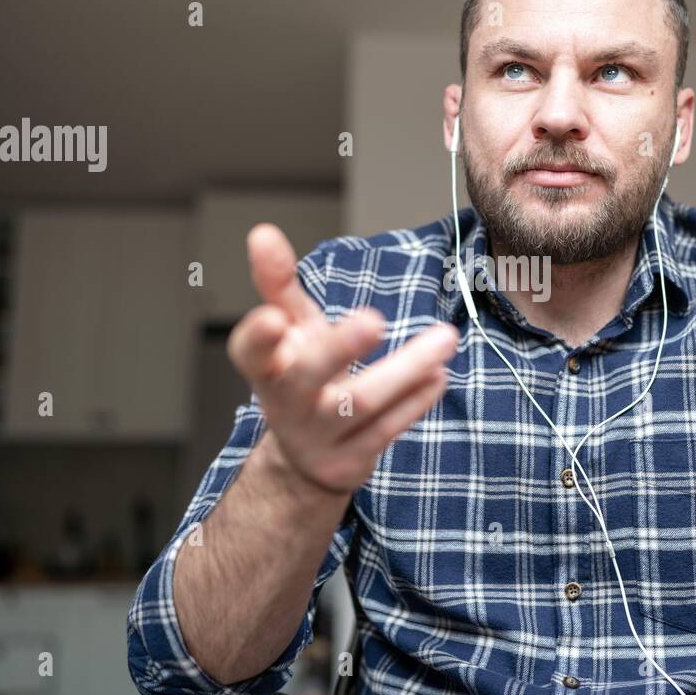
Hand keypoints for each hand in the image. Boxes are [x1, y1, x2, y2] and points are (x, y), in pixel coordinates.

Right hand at [227, 224, 458, 497]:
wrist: (307, 456)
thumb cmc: (300, 374)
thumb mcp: (290, 329)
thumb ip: (279, 283)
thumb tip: (263, 232)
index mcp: (266, 367)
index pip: (251, 352)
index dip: (258, 337)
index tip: (274, 318)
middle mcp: (286, 404)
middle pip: (306, 378)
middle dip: (338, 348)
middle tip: (373, 319)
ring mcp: (317, 437)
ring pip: (361, 403)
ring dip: (406, 369)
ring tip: (445, 337)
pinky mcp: (349, 462)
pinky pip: (387, 429)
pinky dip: (415, 401)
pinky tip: (439, 374)